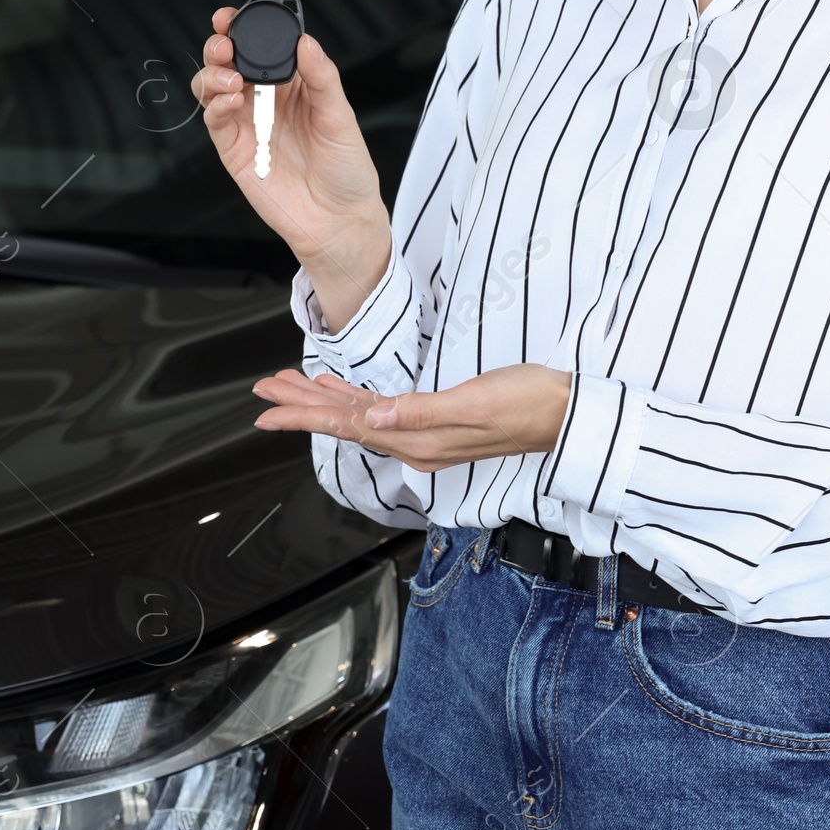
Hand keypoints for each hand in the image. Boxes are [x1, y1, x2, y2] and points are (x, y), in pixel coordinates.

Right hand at [193, 8, 390, 329]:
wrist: (338, 221)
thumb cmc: (347, 172)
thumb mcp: (342, 117)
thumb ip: (322, 78)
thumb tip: (306, 42)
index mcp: (293, 85)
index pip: (262, 47)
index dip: (244, 28)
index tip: (234, 16)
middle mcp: (266, 100)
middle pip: (229, 61)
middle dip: (219, 45)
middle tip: (225, 43)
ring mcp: (247, 123)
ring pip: (212, 86)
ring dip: (213, 73)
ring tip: (230, 77)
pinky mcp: (233, 149)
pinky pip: (213, 119)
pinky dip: (214, 104)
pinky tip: (229, 100)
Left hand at [252, 364, 573, 471]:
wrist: (565, 413)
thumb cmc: (528, 404)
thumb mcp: (475, 404)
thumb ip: (422, 413)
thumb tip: (376, 418)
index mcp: (417, 440)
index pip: (347, 426)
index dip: (303, 416)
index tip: (267, 411)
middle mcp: (414, 441)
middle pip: (344, 422)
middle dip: (300, 406)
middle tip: (263, 392)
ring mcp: (423, 432)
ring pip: (358, 416)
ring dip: (321, 402)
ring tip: (287, 388)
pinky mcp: (435, 419)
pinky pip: (380, 412)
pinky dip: (353, 400)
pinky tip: (339, 390)